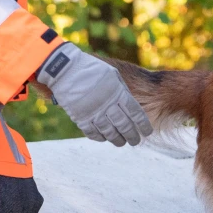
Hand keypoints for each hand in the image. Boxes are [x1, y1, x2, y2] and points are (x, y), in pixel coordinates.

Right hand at [35, 43, 153, 145]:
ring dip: (117, 140)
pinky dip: (99, 137)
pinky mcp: (80, 118)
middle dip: (132, 136)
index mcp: (118, 93)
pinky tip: (104, 138)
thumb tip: (129, 105)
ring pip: (109, 132)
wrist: (65, 69)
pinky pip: (92, 132)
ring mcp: (93, 113)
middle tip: (135, 141)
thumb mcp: (112, 75)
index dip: (143, 125)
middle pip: (124, 126)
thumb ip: (122, 90)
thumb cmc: (91, 69)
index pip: (135, 113)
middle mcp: (108, 105)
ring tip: (121, 143)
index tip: (147, 132)